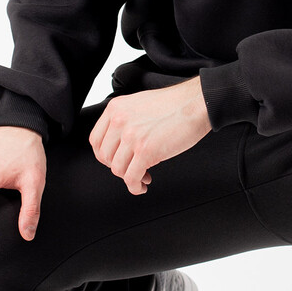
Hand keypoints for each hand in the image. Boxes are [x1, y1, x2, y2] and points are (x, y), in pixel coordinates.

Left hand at [89, 77, 211, 194]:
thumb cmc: (175, 104)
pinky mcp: (146, 151)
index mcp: (116, 108)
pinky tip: (143, 184)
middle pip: (105, 156)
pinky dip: (135, 186)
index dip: (105, 155)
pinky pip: (131, 178)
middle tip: (131, 168)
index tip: (115, 160)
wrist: (195, 104)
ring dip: (129, 177)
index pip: (96, 140)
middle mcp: (120, 121)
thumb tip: (119, 142)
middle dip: (118, 166)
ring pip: (117, 169)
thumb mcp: (139, 104)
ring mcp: (132, 136)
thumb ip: (125, 119)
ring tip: (142, 176)